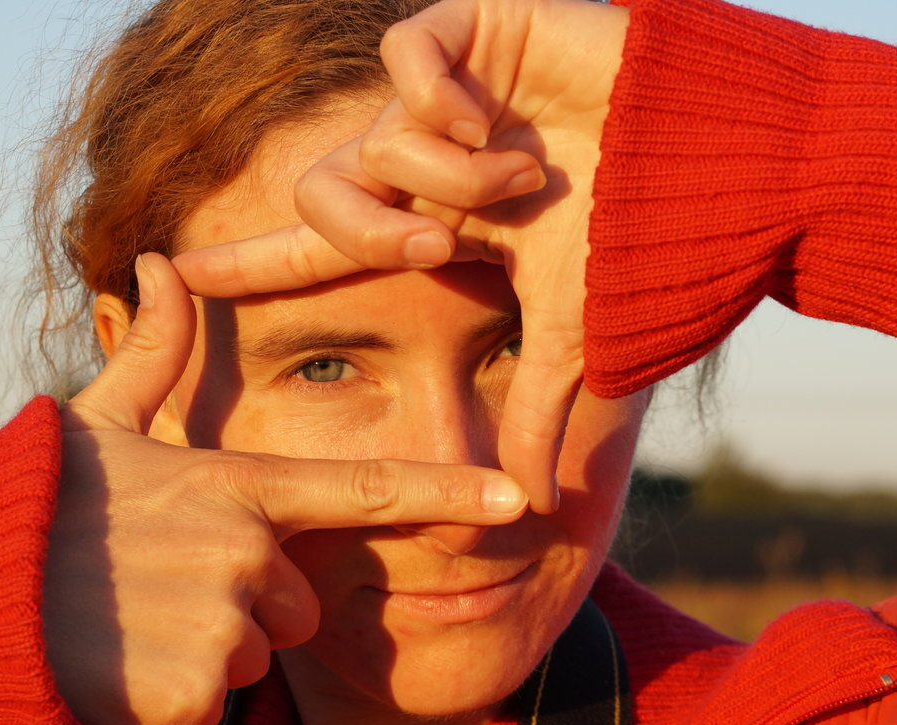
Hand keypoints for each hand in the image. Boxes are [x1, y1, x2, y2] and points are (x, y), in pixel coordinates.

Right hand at [44, 253, 527, 724]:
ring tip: (137, 619)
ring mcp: (219, 625)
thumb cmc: (46, 504)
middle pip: (297, 607)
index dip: (445, 491)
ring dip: (205, 650)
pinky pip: (208, 702)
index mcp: (239, 487)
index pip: (365, 488)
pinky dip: (172, 695)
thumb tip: (162, 265)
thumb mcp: (101, 424)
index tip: (514, 497)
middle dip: (247, 606)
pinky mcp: (188, 691)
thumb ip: (156, 355)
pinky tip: (123, 662)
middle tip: (168, 586)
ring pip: (251, 656)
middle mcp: (244, 553)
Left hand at [173, 0, 628, 511]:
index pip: (324, 244)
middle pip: (325, 195)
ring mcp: (451, 93)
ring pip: (377, 141)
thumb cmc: (645, 238)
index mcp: (442, 220)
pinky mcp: (476, 28)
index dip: (255, 262)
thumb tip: (525, 505)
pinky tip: (501, 115)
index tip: (174, 274)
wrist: (723, 159)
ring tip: (530, 175)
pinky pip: (404, 59)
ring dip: (452, 177)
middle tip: (441, 245)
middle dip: (372, 234)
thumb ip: (535, 409)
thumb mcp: (572, 336)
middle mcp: (431, 157)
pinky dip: (442, 99)